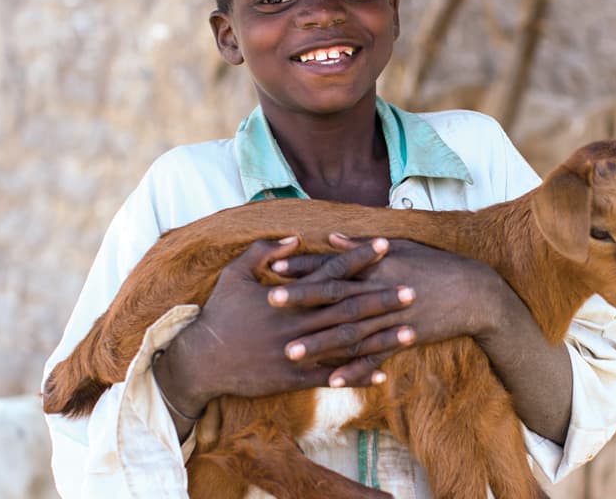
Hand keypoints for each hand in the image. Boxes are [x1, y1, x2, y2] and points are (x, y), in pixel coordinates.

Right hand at [153, 236, 416, 421]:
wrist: (202, 361)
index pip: (331, 272)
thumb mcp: (235, 274)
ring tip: (411, 331)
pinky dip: (358, 374)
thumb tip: (292, 236)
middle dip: (382, 298)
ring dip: (381, 337)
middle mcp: (298, 323)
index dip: (359, 258)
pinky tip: (384, 371)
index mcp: (288, 296)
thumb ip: (262, 251)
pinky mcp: (295, 378)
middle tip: (413, 290)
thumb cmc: (219, 313)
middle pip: (349, 308)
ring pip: (347, 343)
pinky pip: (333, 377)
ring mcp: (299, 353)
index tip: (385, 246)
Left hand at [273, 235, 513, 387]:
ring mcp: (392, 317)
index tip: (275, 267)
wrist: (475, 292)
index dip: (304, 266)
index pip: (334, 264)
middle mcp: (381, 290)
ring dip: (319, 342)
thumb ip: (363, 246)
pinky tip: (332, 380)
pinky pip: (375, 358)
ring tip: (290, 352)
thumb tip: (331, 237)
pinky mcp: (404, 339)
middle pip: (336, 296)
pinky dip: (355, 370)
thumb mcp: (401, 247)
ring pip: (350, 331)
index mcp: (377, 266)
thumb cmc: (435, 265)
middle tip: (270, 304)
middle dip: (302, 300)